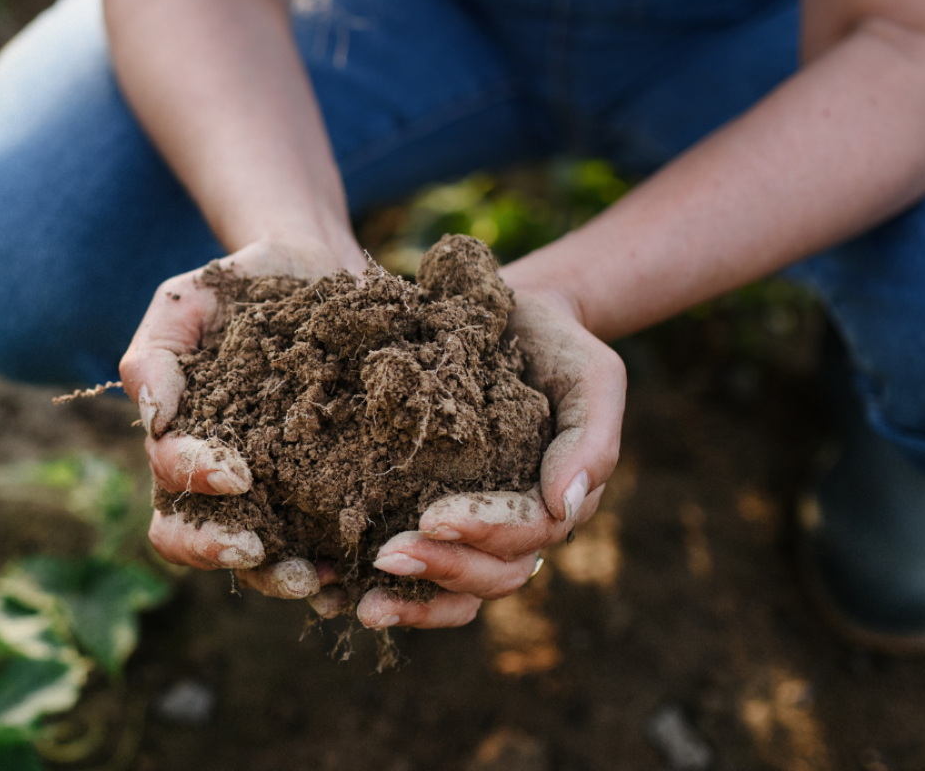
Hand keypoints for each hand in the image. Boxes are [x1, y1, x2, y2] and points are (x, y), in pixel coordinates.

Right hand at [120, 239, 362, 596]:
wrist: (317, 269)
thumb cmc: (241, 287)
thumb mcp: (188, 301)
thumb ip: (155, 354)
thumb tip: (152, 418)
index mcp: (181, 439)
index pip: (169, 481)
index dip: (194, 484)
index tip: (236, 475)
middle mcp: (222, 478)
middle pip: (196, 540)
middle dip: (221, 551)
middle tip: (258, 551)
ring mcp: (275, 491)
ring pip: (259, 557)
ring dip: (280, 574)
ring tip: (318, 576)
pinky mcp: (327, 490)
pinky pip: (324, 542)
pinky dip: (338, 567)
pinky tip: (362, 570)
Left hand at [352, 291, 625, 628]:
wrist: (510, 319)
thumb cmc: (556, 346)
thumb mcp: (592, 376)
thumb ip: (591, 439)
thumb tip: (566, 506)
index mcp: (555, 500)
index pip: (527, 534)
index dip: (483, 532)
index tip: (432, 517)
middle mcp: (516, 528)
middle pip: (490, 575)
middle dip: (440, 570)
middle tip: (386, 557)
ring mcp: (474, 531)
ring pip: (456, 591)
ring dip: (412, 602)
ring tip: (362, 604)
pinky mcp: (429, 518)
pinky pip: (417, 574)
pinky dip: (382, 591)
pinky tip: (333, 594)